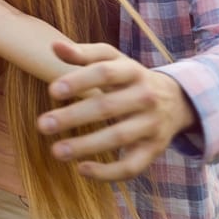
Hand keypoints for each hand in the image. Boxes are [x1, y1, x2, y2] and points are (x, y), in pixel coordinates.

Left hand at [36, 42, 196, 181]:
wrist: (176, 100)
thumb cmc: (130, 78)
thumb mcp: (112, 60)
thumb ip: (83, 54)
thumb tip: (54, 47)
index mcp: (132, 71)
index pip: (105, 73)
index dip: (79, 81)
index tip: (52, 91)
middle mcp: (145, 97)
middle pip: (108, 107)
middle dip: (73, 117)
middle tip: (42, 125)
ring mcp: (151, 125)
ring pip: (119, 137)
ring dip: (86, 145)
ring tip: (56, 151)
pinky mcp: (154, 150)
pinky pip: (133, 166)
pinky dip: (108, 172)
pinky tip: (81, 169)